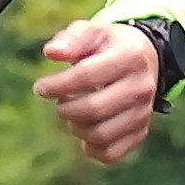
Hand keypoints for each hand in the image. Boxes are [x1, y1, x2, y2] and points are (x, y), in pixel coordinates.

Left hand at [38, 17, 164, 164]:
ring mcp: (144, 112)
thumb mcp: (91, 31)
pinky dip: (90, 148)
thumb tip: (51, 52)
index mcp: (130, 56)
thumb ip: (71, 39)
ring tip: (72, 113)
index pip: (87, 76)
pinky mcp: (141, 132)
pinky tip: (84, 131)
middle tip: (59, 102)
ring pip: (101, 135)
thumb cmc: (107, 45)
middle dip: (65, 108)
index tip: (41, 87)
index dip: (58, 84)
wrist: (143, 59)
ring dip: (76, 127)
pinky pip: (110, 153)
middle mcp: (142, 87)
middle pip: (94, 109)